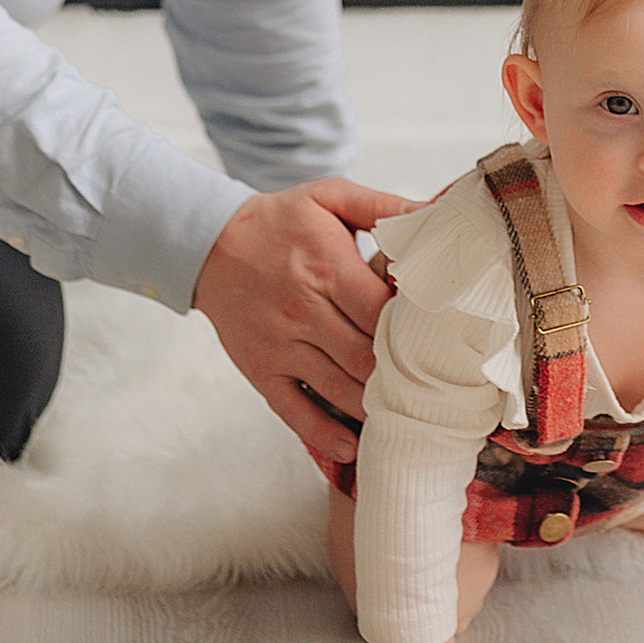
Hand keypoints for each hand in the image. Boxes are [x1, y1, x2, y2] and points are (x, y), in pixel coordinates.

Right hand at [195, 180, 415, 471]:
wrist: (209, 244)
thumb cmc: (279, 221)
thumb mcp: (329, 197)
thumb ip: (382, 206)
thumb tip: (432, 215)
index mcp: (325, 269)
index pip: (381, 312)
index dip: (411, 327)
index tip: (434, 333)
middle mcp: (302, 311)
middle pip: (365, 357)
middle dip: (400, 371)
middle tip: (429, 378)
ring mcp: (280, 346)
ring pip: (339, 389)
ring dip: (373, 404)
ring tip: (403, 409)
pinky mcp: (261, 371)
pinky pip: (294, 412)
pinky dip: (324, 434)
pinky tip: (351, 445)